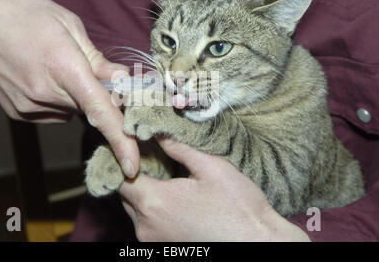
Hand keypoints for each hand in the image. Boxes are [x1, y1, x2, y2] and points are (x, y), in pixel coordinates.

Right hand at [0, 0, 138, 176]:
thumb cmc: (24, 15)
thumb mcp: (68, 24)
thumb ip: (97, 59)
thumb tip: (122, 80)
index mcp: (63, 65)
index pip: (100, 111)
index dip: (121, 140)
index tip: (132, 166)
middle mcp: (45, 92)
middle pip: (90, 109)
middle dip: (100, 96)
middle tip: (86, 68)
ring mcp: (29, 107)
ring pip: (73, 111)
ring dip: (76, 96)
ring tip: (55, 66)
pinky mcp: (19, 113)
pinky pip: (55, 113)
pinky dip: (59, 100)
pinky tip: (43, 78)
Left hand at [120, 138, 310, 240]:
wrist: (258, 242)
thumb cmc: (238, 206)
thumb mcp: (210, 167)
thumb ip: (178, 147)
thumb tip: (156, 130)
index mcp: (155, 203)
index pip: (119, 177)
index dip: (122, 160)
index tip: (132, 146)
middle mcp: (146, 227)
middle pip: (125, 195)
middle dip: (134, 176)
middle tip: (151, 158)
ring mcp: (153, 242)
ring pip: (135, 211)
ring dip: (143, 194)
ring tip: (164, 178)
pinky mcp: (163, 250)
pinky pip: (147, 225)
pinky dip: (152, 211)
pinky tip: (174, 200)